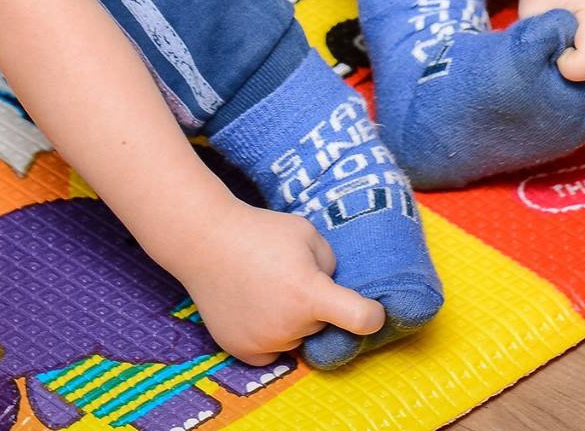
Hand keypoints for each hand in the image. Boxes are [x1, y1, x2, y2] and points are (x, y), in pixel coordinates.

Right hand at [175, 197, 383, 366]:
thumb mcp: (308, 234)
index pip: (359, 318)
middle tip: (291, 276)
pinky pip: (273, 350)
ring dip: (293, 320)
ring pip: (297, 337)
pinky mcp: (243, 352)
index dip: (373, 316)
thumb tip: (334, 289)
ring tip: (269, 287)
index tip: (376, 314)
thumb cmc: (262, 232)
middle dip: (316, 305)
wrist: (208, 243)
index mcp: (309, 294)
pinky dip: (271, 334)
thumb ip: (330, 264)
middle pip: (321, 324)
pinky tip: (257, 307)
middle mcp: (289, 326)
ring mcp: (264, 342)